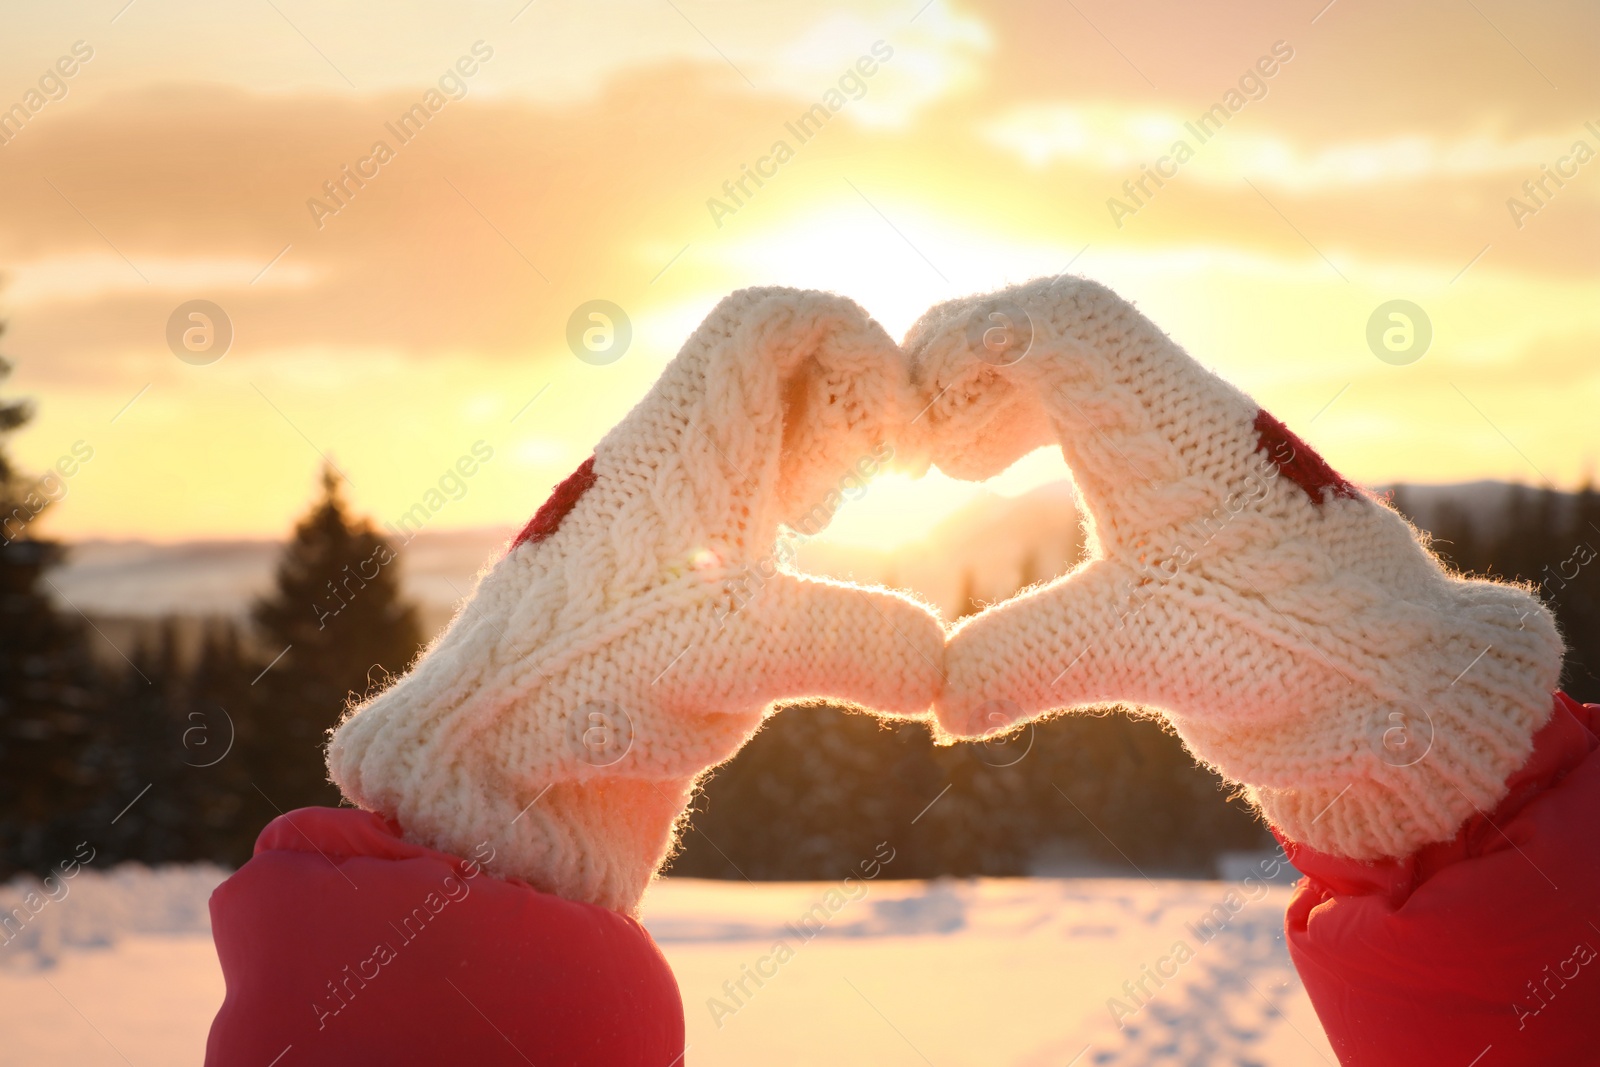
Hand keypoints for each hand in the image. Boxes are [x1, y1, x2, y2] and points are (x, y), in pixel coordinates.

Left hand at [329, 288, 943, 911]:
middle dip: (854, 411)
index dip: (856, 345)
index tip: (896, 443)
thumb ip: (860, 644)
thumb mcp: (737, 655)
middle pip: (780, 371)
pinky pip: (744, 507)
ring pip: (764, 439)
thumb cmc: (587, 689)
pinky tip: (801, 590)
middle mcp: (670, 464)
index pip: (769, 320)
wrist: (486, 768)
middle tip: (882, 481)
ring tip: (834, 525)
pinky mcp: (661, 583)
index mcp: (681, 440)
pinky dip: (793, 524)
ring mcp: (663, 521)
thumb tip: (941, 666)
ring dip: (824, 463)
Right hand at [906, 276, 1561, 860]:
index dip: (969, 343)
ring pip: (1076, 359)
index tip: (918, 425)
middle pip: (1062, 321)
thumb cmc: (1295, 656)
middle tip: (916, 441)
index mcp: (1175, 428)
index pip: (1065, 320)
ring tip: (948, 465)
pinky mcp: (1189, 478)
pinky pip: (1092, 405)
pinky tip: (993, 479)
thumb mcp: (1148, 657)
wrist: (1404, 680)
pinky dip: (1027, 424)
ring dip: (997, 395)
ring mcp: (1188, 441)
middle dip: (968, 362)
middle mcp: (1183, 413)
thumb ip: (1029, 664)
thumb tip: (933, 702)